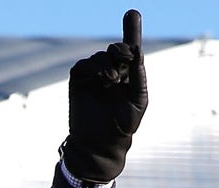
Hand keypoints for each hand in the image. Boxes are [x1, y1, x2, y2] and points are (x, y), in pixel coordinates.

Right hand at [62, 9, 147, 181]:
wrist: (101, 144)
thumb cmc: (123, 126)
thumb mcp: (138, 100)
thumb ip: (139, 76)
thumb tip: (138, 52)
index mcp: (127, 75)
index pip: (129, 50)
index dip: (131, 30)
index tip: (133, 13)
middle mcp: (111, 72)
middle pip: (116, 49)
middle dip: (121, 49)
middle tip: (128, 56)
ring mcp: (94, 76)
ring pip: (101, 57)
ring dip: (108, 63)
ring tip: (114, 80)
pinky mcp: (79, 80)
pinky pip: (85, 65)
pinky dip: (94, 68)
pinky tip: (104, 80)